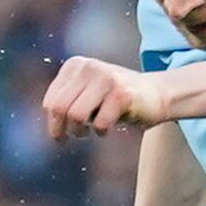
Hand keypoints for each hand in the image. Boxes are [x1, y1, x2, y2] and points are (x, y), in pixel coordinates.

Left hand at [43, 56, 167, 138]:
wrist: (157, 94)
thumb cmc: (117, 100)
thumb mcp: (87, 93)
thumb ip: (67, 101)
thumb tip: (49, 126)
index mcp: (76, 65)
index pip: (51, 100)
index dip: (53, 123)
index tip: (60, 135)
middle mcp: (89, 67)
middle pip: (59, 108)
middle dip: (61, 129)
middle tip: (68, 139)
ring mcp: (106, 78)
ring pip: (76, 115)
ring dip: (80, 131)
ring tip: (89, 132)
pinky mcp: (122, 93)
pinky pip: (99, 122)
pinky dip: (101, 131)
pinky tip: (107, 129)